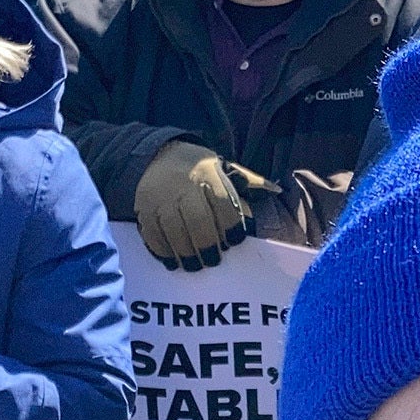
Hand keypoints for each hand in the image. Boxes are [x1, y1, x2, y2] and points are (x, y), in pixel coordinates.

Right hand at [134, 140, 251, 269]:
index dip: (232, 226)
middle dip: (208, 245)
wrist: (158, 155)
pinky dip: (163, 251)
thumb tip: (276, 189)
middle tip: (213, 260)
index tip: (235, 241)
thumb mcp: (224, 168)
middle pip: (197, 221)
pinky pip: (152, 234)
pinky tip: (173, 260)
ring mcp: (160, 197)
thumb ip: (248, 181)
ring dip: (186, 253)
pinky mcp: (143, 208)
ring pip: (173, 231)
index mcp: (208, 174)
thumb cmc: (200, 169)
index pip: (222, 203)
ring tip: (194, 264)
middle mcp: (183, 185)